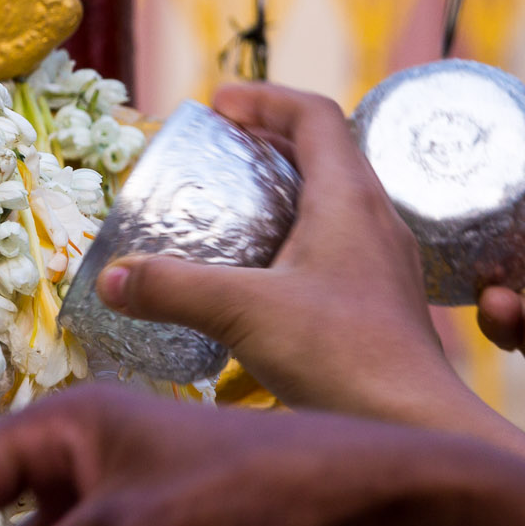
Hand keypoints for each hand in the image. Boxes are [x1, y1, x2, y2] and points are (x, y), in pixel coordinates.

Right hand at [93, 83, 483, 432]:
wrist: (412, 427)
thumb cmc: (342, 356)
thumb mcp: (242, 313)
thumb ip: (171, 289)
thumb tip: (112, 278)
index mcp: (350, 199)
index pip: (315, 116)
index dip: (265, 99)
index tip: (218, 106)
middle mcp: (374, 220)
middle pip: (326, 153)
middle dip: (268, 141)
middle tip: (216, 151)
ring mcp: (381, 263)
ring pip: (332, 199)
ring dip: (282, 189)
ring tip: (230, 208)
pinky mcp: (376, 302)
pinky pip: (334, 244)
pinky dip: (292, 237)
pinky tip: (257, 275)